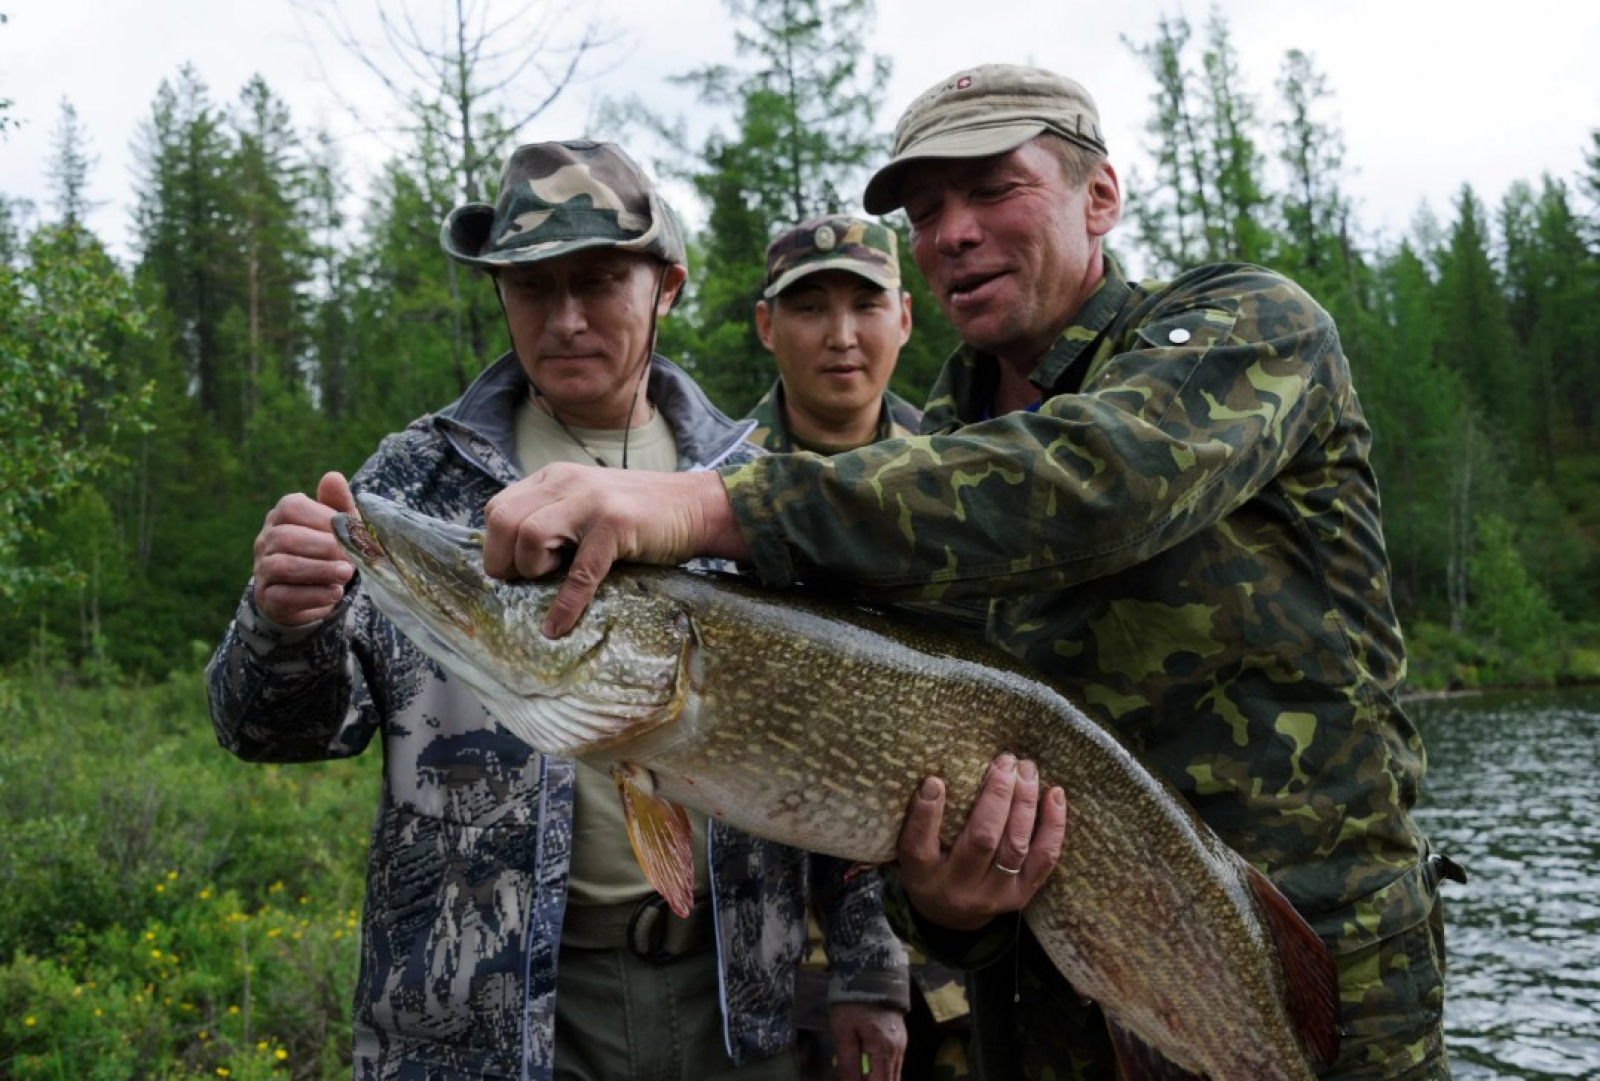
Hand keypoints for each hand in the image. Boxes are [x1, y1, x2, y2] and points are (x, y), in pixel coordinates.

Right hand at [251, 471, 356, 625]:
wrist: (311, 591)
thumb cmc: (327, 549)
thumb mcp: (338, 526)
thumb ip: (338, 503)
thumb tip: (333, 477)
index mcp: (281, 515)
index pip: (293, 508)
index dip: (323, 519)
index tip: (348, 532)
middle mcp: (266, 539)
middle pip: (287, 537)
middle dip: (324, 547)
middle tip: (350, 558)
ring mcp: (262, 568)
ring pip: (283, 566)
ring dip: (320, 570)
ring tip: (346, 574)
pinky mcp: (267, 597)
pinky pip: (284, 596)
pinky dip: (314, 595)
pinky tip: (334, 592)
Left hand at [481, 463, 747, 636]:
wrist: (695, 507)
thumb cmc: (640, 516)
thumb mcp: (586, 504)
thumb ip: (553, 518)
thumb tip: (512, 560)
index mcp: (554, 478)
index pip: (497, 508)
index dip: (496, 544)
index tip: (515, 568)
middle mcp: (566, 482)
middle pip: (503, 521)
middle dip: (504, 560)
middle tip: (526, 581)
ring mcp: (591, 502)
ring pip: (529, 537)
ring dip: (532, 570)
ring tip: (553, 578)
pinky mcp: (614, 526)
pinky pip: (578, 573)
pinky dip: (565, 605)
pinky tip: (558, 626)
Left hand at [828, 1002, 905, 1080]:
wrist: (870, 975)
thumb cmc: (853, 1004)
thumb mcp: (843, 1033)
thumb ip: (847, 1063)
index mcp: (884, 1050)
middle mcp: (898, 1051)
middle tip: (854, 1077)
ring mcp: (901, 1045)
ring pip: (893, 1075)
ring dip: (877, 1079)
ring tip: (859, 1074)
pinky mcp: (900, 1039)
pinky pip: (893, 1065)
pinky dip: (881, 1071)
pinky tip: (867, 1068)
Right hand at [895, 754, 1065, 930]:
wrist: (950, 918)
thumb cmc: (929, 867)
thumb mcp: (911, 849)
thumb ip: (919, 819)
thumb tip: (936, 779)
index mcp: (921, 875)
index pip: (918, 846)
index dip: (926, 814)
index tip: (935, 781)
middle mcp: (958, 889)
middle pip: (982, 840)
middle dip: (997, 795)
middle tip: (1005, 761)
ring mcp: (994, 895)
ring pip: (1015, 845)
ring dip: (1025, 802)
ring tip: (1026, 769)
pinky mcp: (1021, 896)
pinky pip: (1043, 859)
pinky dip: (1053, 826)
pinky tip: (1054, 794)